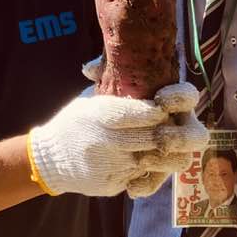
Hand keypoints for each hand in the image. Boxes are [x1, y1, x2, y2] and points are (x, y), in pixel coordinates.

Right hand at [28, 83, 208, 196]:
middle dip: (185, 132)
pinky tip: (155, 161)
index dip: (171, 103)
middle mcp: (109, 140)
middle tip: (187, 124)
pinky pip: (149, 180)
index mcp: (102, 112)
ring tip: (175, 144)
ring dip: (176, 153)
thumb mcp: (89, 98)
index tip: (173, 100)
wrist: (49, 159)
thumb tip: (136, 52)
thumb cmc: (75, 122)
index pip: (146, 109)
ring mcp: (114, 165)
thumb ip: (114, 84)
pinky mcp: (116, 185)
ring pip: (164, 162)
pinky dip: (157, 171)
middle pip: (163, 138)